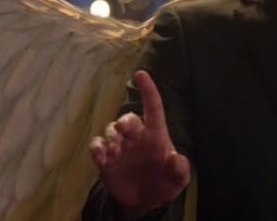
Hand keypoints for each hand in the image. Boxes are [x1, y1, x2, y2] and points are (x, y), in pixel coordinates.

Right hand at [89, 71, 190, 213]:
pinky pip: (97, 146)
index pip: (153, 108)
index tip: (141, 74)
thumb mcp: (178, 179)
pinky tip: (101, 158)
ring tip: (113, 153)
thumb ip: (180, 170)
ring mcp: (120, 146)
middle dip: (125, 122)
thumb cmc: (164, 183)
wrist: (144, 202)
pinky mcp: (106, 159)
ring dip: (110, 138)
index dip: (148, 91)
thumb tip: (176, 159)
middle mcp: (137, 136)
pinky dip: (96, 149)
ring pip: (111, 130)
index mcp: (156, 135)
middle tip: (122, 130)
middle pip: (128, 119)